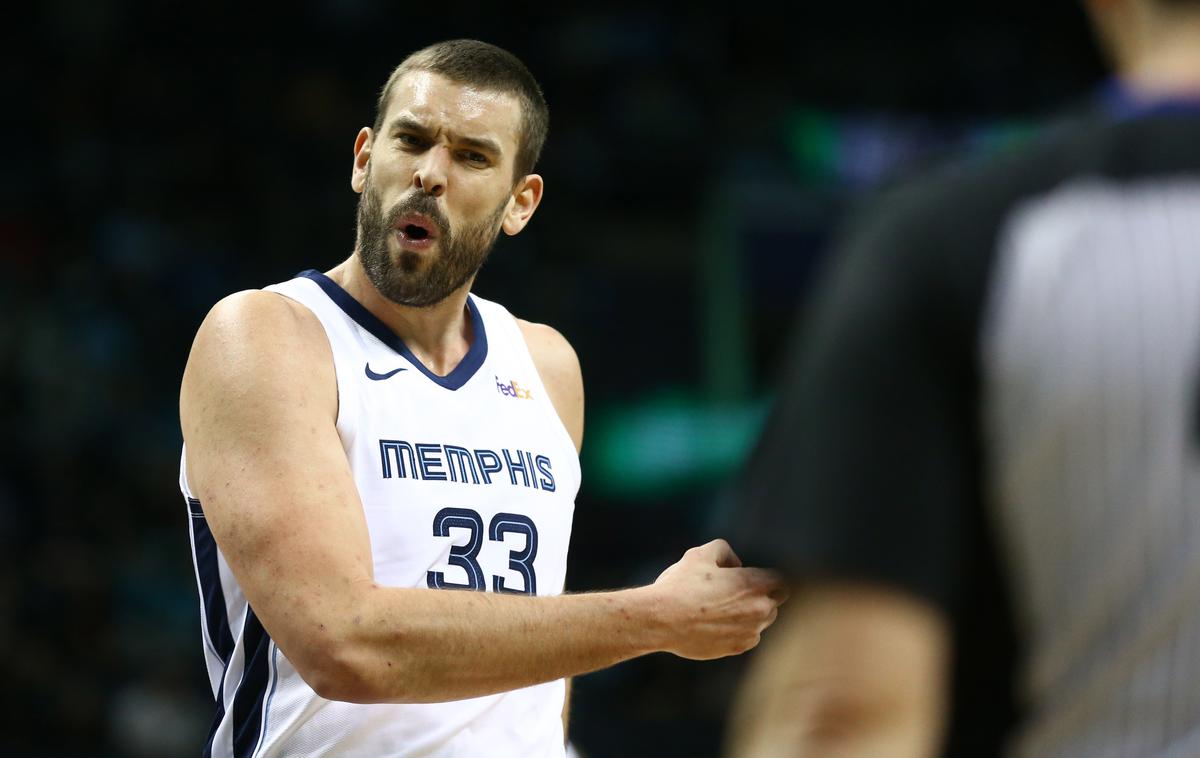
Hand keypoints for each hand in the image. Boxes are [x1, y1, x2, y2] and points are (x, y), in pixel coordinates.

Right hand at [651, 539, 789, 659]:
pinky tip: (719, 623)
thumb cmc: (681, 585)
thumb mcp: (700, 555)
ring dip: (752, 613)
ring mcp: (750, 631)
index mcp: (754, 584)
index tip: (756, 576)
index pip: (782, 580)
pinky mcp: (738, 647)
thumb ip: (725, 551)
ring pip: (763, 620)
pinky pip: (750, 636)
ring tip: (724, 607)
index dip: (770, 576)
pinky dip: (741, 629)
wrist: (662, 620)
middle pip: (776, 600)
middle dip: (763, 594)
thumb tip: (736, 565)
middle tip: (738, 590)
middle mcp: (759, 609)